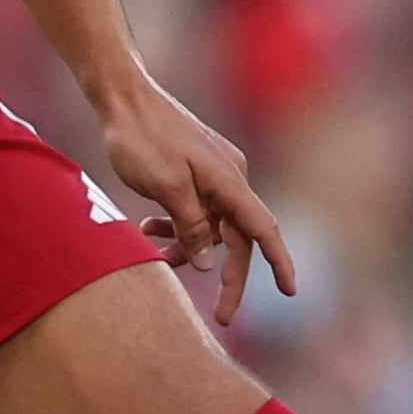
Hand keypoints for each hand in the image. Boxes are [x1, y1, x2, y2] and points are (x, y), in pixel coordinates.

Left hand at [95, 78, 297, 327]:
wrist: (122, 95)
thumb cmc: (141, 137)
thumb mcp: (165, 186)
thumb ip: (191, 225)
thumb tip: (208, 263)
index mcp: (228, 180)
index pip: (263, 229)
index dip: (279, 262)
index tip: (290, 292)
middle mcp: (229, 177)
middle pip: (238, 237)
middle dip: (227, 275)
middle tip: (220, 317)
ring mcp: (213, 174)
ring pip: (212, 226)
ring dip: (188, 245)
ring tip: (153, 248)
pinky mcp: (195, 171)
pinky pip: (197, 210)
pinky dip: (178, 225)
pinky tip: (149, 226)